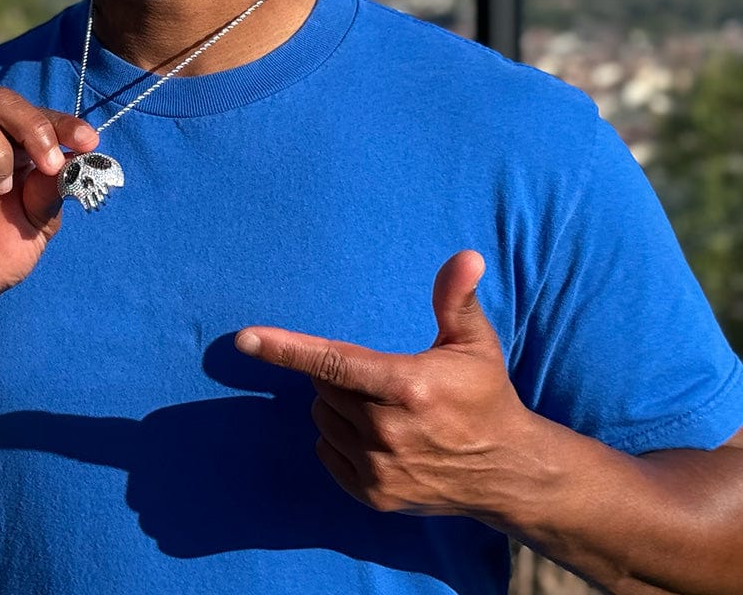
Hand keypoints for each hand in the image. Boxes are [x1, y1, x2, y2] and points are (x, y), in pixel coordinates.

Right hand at [0, 87, 98, 318]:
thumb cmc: (2, 250)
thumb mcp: (42, 220)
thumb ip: (55, 189)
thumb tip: (76, 159)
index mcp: (15, 148)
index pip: (36, 113)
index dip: (64, 121)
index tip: (88, 142)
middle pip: (1, 99)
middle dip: (33, 126)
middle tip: (49, 165)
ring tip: (3, 191)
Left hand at [235, 251, 534, 520]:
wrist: (507, 472)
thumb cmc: (485, 395)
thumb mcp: (476, 342)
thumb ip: (457, 298)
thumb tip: (467, 256)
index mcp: (406, 385)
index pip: (333, 361)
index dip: (285, 347)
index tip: (245, 338)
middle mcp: (387, 430)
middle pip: (324, 385)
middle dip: (340, 374)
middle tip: (381, 377)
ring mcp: (379, 468)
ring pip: (322, 417)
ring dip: (338, 405)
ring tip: (384, 407)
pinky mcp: (373, 495)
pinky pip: (326, 450)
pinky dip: (340, 438)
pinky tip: (378, 437)